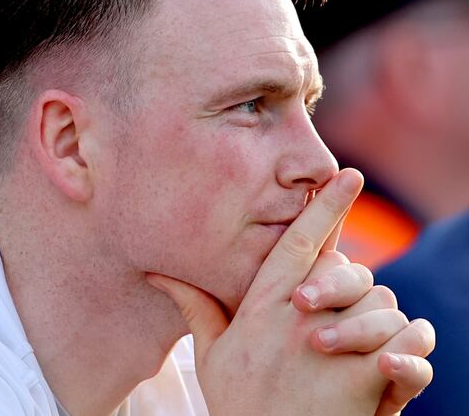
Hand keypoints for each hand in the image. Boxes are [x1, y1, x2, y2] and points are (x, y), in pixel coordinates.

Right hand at [148, 169, 433, 415]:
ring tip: (361, 347)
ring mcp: (334, 344)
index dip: (324, 206)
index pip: (297, 242)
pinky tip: (394, 364)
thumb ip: (194, 307)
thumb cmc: (239, 405)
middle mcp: (298, 317)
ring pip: (382, 302)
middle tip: (341, 308)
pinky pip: (406, 342)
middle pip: (348, 268)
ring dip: (380, 319)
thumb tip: (158, 273)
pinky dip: (410, 350)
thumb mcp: (211, 355)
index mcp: (262, 306)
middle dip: (353, 281)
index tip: (349, 175)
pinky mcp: (366, 375)